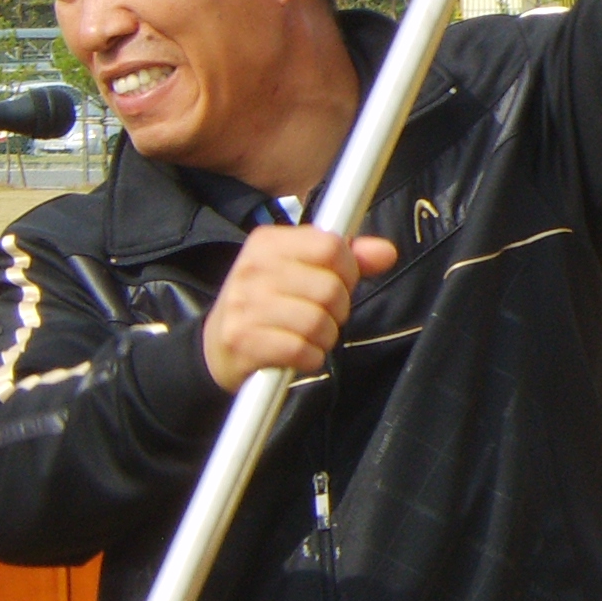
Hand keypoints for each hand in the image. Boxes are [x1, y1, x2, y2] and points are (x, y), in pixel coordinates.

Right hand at [199, 226, 397, 390]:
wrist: (215, 347)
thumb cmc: (267, 305)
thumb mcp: (300, 272)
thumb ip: (347, 259)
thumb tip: (386, 252)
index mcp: (267, 243)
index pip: (330, 246)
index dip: (347, 270)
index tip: (338, 283)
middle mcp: (253, 269)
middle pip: (330, 288)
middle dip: (338, 310)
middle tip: (322, 316)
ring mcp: (245, 305)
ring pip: (318, 322)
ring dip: (325, 337)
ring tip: (310, 336)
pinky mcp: (243, 340)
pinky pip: (302, 350)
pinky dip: (311, 357)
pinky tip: (299, 353)